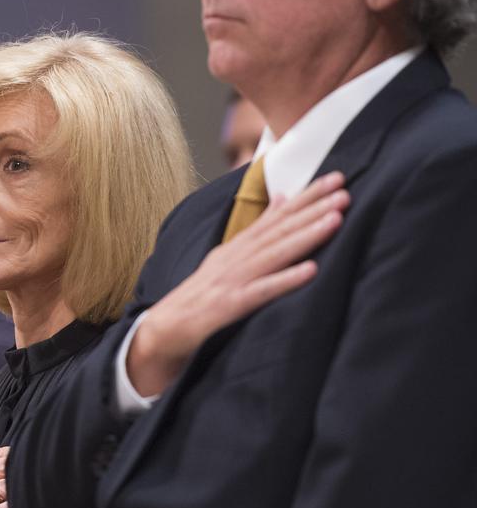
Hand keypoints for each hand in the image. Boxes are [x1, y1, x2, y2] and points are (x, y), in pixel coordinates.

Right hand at [128, 171, 348, 395]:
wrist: (163, 329)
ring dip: (305, 236)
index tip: (336, 178)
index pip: (278, 216)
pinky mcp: (230, 306)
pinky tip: (311, 271)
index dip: (308, 197)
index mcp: (239, 246)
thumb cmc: (201, 295)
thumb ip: (257, 231)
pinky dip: (286, 280)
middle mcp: (237, 257)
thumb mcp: (228, 257)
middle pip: (280, 229)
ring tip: (335, 219)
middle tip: (344, 191)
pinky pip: (262, 292)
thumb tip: (283, 199)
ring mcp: (233, 280)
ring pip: (275, 254)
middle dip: (313, 209)